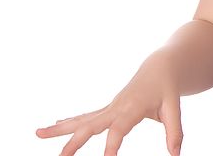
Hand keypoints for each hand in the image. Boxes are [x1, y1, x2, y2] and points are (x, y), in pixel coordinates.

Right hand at [36, 54, 183, 155]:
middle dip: (74, 142)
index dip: (112, 145)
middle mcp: (117, 107)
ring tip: (38, 133)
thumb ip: (175, 132)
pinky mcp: (108, 109)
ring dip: (60, 128)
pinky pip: (85, 116)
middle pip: (92, 125)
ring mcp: (109, 107)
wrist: (161, 67)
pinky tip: (53, 126)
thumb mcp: (174, 109)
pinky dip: (69, 122)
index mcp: (133, 107)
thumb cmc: (168, 89)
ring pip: (82, 119)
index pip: (119, 129)